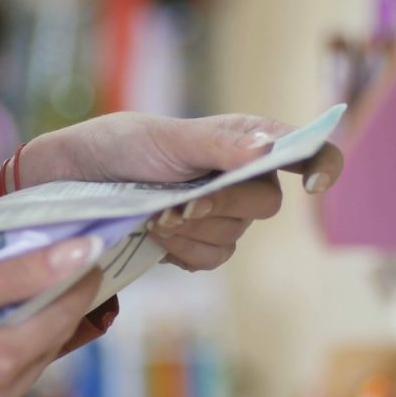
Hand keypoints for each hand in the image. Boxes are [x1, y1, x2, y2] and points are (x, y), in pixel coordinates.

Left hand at [22, 113, 343, 270]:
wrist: (73, 182)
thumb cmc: (120, 145)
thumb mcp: (163, 137)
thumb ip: (216, 145)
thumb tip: (270, 148)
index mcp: (245, 139)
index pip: (306, 150)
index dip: (322, 164)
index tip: (312, 184)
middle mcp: (242, 177)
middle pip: (267, 204)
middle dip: (221, 207)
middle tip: (176, 205)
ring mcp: (223, 214)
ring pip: (234, 237)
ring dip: (192, 231)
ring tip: (153, 215)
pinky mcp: (198, 245)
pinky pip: (210, 259)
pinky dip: (182, 250)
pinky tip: (156, 235)